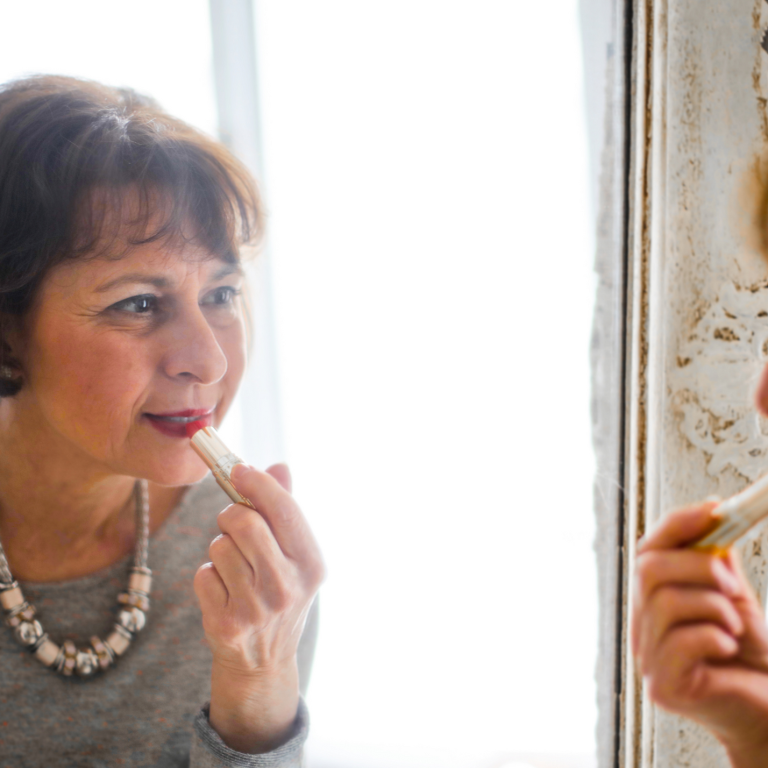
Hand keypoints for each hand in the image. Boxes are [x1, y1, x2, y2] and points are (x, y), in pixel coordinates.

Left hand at [193, 463, 324, 753]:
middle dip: (232, 516)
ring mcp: (257, 608)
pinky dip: (208, 577)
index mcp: (311, 563)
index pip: (283, 509)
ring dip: (220, 549)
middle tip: (234, 523)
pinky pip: (203, 574)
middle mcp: (288, 586)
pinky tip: (224, 591)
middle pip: (244, 522)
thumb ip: (286, 509)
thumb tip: (279, 465)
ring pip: (219, 546)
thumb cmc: (279, 595)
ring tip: (234, 566)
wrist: (264, 663)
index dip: (257, 482)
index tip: (238, 470)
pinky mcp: (226, 624)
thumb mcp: (295, 557)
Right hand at [632, 502, 767, 766]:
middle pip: (648, 570)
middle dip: (698, 565)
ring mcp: (647, 658)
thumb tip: (712, 513)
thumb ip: (714, 561)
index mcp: (652, 601)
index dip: (678, 525)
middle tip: (732, 583)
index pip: (646, 550)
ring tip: (734, 623)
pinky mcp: (663, 687)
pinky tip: (728, 649)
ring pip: (665, 602)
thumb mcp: (732, 596)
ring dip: (713, 605)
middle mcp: (641, 626)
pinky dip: (714, 636)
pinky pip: (681, 642)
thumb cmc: (751, 657)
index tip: (715, 508)